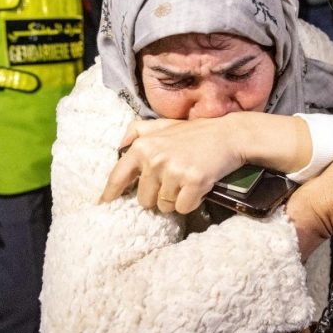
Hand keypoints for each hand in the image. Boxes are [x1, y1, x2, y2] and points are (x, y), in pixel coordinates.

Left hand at [100, 113, 311, 212]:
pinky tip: (199, 187)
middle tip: (175, 181)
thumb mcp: (164, 125)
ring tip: (188, 181)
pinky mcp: (193, 182)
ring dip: (176, 199)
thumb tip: (119, 145)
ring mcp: (174, 171)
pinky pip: (183, 207)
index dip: (109, 194)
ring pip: (164, 206)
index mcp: (143, 146)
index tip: (103, 205)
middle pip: (144, 199)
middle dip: (158, 196)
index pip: (118, 176)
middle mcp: (155, 159)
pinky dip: (192, 202)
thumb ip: (138, 130)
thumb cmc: (195, 133)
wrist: (229, 135)